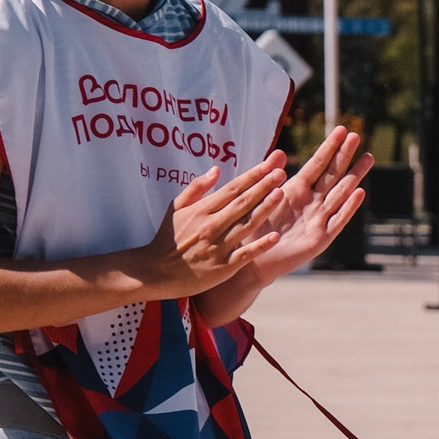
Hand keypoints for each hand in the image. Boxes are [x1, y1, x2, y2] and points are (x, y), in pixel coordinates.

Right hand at [144, 155, 286, 293]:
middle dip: (263, 187)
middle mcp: (211, 226)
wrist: (158, 272)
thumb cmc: (169, 237)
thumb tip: (216, 169)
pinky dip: (260, 245)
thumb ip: (196, 188)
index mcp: (201, 210)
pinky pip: (245, 254)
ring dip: (264, 209)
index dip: (251, 177)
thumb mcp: (176, 208)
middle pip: (242, 203)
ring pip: (246, 225)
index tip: (267, 166)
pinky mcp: (224, 267)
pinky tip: (275, 236)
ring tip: (280, 194)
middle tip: (280, 173)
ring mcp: (218, 247)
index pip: (231, 190)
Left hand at [247, 128, 373, 276]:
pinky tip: (359, 193)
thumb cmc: (253, 229)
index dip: (329, 147)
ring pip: (340, 193)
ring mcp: (319, 219)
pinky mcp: (321, 238)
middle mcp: (312, 202)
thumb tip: (278, 152)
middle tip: (358, 136)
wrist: (253, 260)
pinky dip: (348, 207)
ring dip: (354, 176)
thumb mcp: (258, 198)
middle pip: (332, 175)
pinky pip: (337, 221)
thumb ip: (269, 176)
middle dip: (344, 155)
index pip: (317, 164)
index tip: (342, 129)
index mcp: (296, 190)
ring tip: (367, 159)